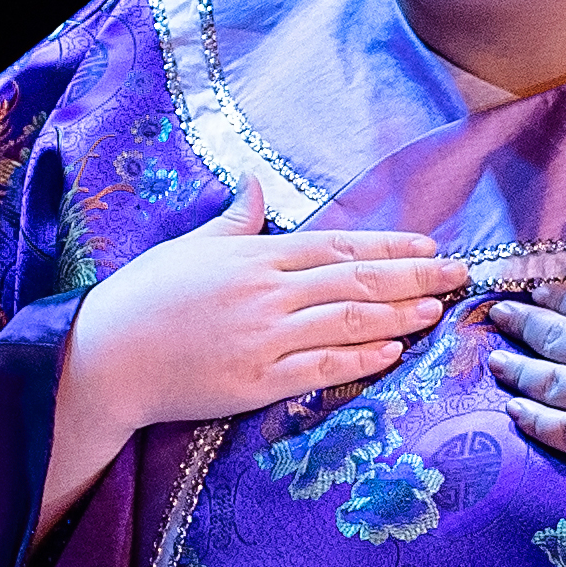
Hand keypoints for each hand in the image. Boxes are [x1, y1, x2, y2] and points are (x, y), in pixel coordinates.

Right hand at [45, 174, 466, 529]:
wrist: (106, 357)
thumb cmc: (143, 298)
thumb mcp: (189, 247)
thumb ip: (234, 221)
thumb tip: (256, 184)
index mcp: (255, 256)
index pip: (338, 245)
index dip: (389, 245)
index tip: (429, 246)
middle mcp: (267, 293)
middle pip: (357, 280)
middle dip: (415, 276)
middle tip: (459, 274)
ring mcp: (264, 338)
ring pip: (348, 322)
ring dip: (399, 314)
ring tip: (437, 309)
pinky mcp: (256, 382)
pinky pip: (321, 369)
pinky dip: (361, 360)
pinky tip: (392, 352)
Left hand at [480, 246, 565, 492]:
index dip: (554, 297)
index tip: (532, 292)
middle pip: (558, 338)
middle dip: (522, 325)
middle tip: (496, 317)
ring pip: (551, 384)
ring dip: (517, 370)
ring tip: (494, 362)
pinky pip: (565, 433)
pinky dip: (534, 421)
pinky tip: (514, 411)